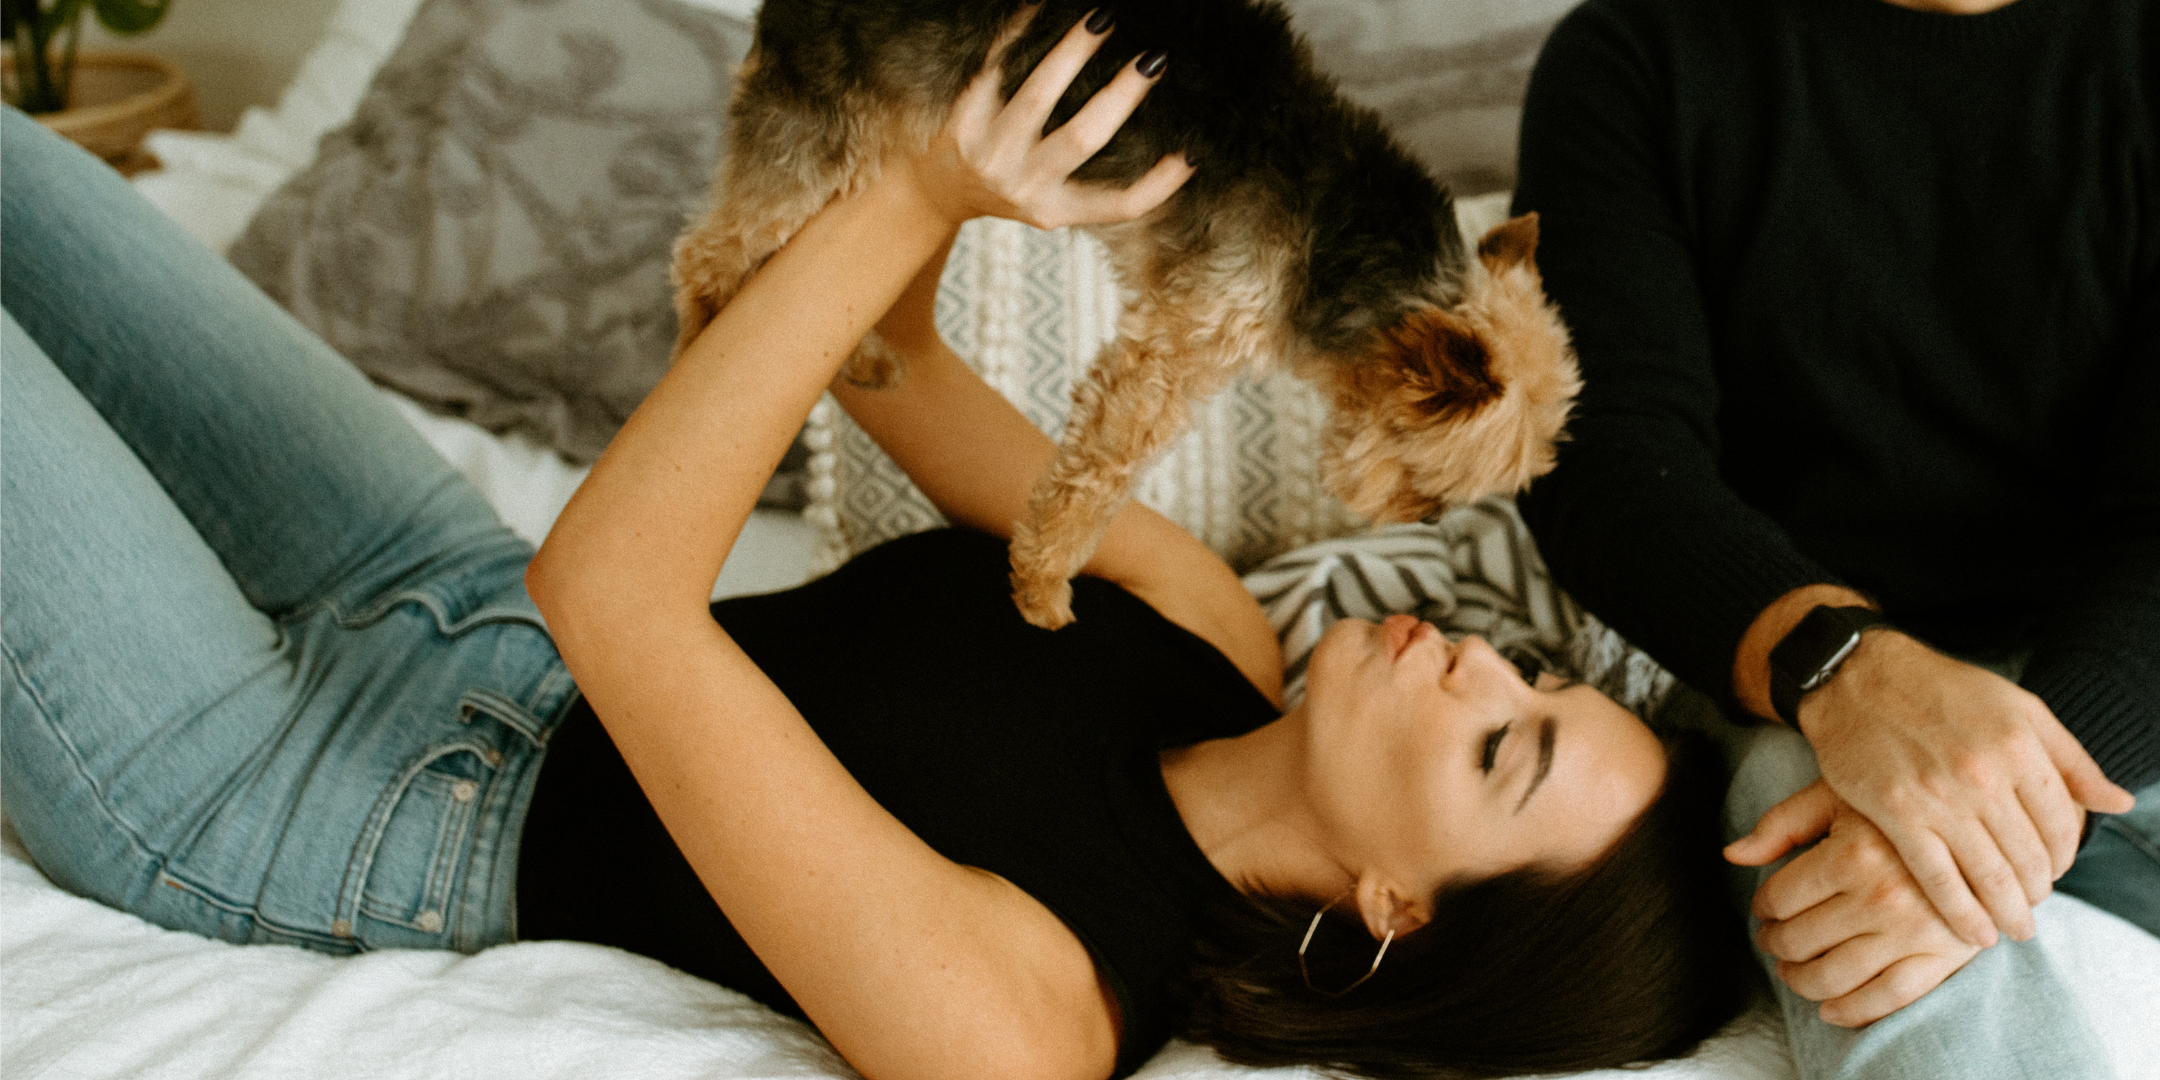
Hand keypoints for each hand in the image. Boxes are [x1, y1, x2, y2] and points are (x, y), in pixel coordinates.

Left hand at [896, 8, 1195, 230]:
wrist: (930, 189)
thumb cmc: (1004, 185)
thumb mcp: (1046, 200)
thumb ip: (1089, 181)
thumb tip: (1163, 141)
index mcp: (1053, 210)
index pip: (1116, 206)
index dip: (1158, 186)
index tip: (1192, 155)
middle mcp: (1021, 186)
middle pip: (1083, 140)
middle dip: (1122, 96)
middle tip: (1155, 59)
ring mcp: (988, 153)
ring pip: (1038, 96)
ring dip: (1075, 53)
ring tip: (1103, 18)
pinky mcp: (960, 120)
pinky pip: (997, 66)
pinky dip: (1021, 32)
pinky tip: (1043, 8)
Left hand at [1729, 780, 1982, 1025]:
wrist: (1991, 819)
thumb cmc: (1904, 800)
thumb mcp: (1842, 794)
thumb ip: (1784, 823)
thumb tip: (1732, 855)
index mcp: (1851, 852)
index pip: (1779, 898)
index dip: (1763, 908)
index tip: (1765, 910)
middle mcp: (1881, 895)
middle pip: (1800, 940)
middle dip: (1776, 945)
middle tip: (1773, 941)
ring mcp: (1914, 930)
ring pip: (1835, 975)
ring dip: (1803, 981)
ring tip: (1793, 972)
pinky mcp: (1944, 956)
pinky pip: (1889, 997)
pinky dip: (1852, 1010)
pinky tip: (1831, 1008)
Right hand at [1794, 632, 2131, 946]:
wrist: (1857, 677)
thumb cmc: (1942, 688)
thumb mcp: (2019, 707)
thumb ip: (2072, 758)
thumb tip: (2120, 803)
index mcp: (2019, 747)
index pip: (2061, 824)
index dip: (2065, 857)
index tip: (2054, 871)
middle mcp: (1984, 775)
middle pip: (2029, 858)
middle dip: (2037, 891)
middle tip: (2032, 905)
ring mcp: (1938, 799)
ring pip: (1990, 876)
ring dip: (2008, 912)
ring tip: (2015, 930)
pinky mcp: (1896, 815)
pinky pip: (1938, 879)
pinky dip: (1961, 913)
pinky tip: (1975, 932)